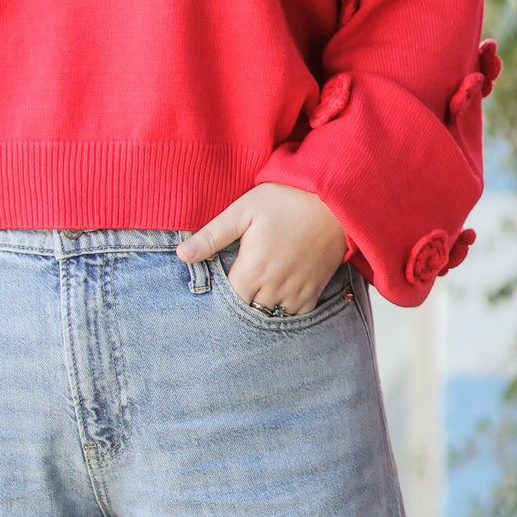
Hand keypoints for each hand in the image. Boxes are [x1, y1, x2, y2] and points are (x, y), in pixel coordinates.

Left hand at [176, 181, 348, 315]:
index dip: (219, 298)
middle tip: (233, 294)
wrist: (334, 200)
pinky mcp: (315, 290)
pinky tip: (276, 298)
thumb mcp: (243, 210)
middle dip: (239, 307)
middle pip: (248, 313)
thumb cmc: (286, 200)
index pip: (228, 302)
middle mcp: (275, 286)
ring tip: (253, 297)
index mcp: (253, 269)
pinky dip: (285, 312)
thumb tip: (182, 254)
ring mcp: (297, 291)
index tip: (215, 289)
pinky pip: (296, 316)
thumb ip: (212, 235)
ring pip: (272, 317)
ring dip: (261, 310)